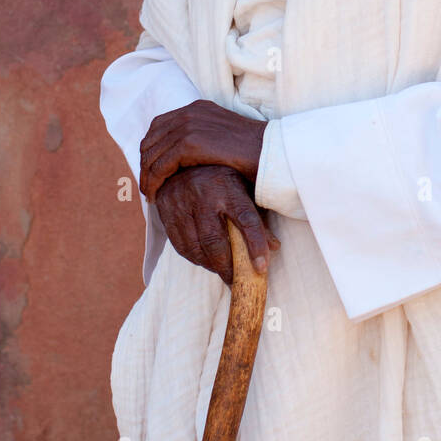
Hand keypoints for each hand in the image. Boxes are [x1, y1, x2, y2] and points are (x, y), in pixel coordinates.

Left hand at [140, 100, 266, 202]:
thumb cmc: (254, 153)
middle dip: (145, 163)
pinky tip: (155, 194)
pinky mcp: (190, 143)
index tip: (151, 169)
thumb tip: (185, 158)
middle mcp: (190, 112)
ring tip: (149, 193)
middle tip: (147, 185)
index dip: (151, 149)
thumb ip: (203, 139)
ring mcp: (189, 125)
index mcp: (197, 108)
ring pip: (152, 154)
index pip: (159, 126)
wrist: (271, 153)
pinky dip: (154, 181)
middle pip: (151, 138)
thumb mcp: (223, 138)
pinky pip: (160, 165)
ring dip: (147, 176)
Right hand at [154, 164, 279, 284]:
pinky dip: (195, 259)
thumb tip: (274, 247)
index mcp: (227, 185)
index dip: (255, 244)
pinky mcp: (166, 212)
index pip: (246, 218)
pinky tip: (206, 261)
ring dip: (211, 266)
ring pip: (195, 247)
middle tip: (237, 281)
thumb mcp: (243, 186)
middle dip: (228, 266)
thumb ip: (257, 215)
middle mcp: (202, 194)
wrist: (182, 158)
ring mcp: (181, 204)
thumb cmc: (221, 175)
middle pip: (215, 240)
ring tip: (223, 272)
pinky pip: (180, 246)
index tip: (262, 267)